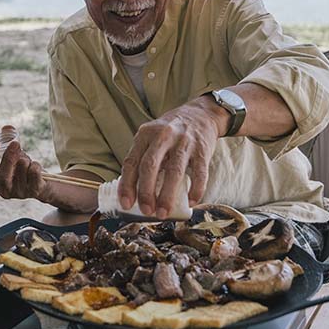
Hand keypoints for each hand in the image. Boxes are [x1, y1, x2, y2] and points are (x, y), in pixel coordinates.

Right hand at [0, 139, 47, 200]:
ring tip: (27, 159)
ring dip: (25, 159)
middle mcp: (4, 190)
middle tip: (15, 143)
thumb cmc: (22, 168)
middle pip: (3, 176)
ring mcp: (19, 192)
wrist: (42, 185)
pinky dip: (35, 165)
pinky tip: (35, 166)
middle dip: (9, 158)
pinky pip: (34, 174)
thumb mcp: (13, 154)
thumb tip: (7, 128)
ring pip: (21, 172)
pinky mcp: (33, 192)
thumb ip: (7, 140)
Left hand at [118, 97, 225, 217]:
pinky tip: (192, 202)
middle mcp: (163, 135)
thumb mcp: (152, 137)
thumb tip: (132, 192)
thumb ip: (143, 158)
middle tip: (146, 211)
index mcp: (145, 134)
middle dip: (146, 192)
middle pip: (150, 166)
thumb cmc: (171, 132)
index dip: (127, 184)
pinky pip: (200, 173)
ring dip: (167, 196)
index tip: (125, 203)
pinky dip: (196, 190)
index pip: (132, 161)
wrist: (201, 114)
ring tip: (163, 213)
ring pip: (174, 171)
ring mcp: (184, 142)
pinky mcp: (202, 149)